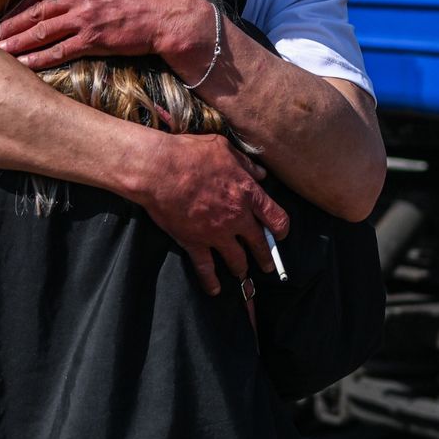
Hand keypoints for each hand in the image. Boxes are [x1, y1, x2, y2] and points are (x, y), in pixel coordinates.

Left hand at [0, 0, 199, 68]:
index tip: (5, 13)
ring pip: (42, 31)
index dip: (19, 3)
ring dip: (18, 42)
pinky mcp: (94, 40)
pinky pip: (59, 51)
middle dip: (10, 24)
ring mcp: (86, 18)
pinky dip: (39, 58)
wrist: (171, 17)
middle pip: (36, 11)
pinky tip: (24, 64)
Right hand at [137, 133, 289, 294]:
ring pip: (237, 259)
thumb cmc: (189, 154)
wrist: (158, 170)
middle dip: (265, 256)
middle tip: (267, 265)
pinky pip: (206, 268)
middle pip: (259, 243)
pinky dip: (211, 281)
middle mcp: (237, 218)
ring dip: (242, 269)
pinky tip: (215, 290)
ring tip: (243, 274)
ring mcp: (216, 233)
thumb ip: (245, 163)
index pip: (276, 218)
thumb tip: (261, 173)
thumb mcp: (222, 148)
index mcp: (248, 193)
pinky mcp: (194, 242)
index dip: (280, 229)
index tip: (279, 235)